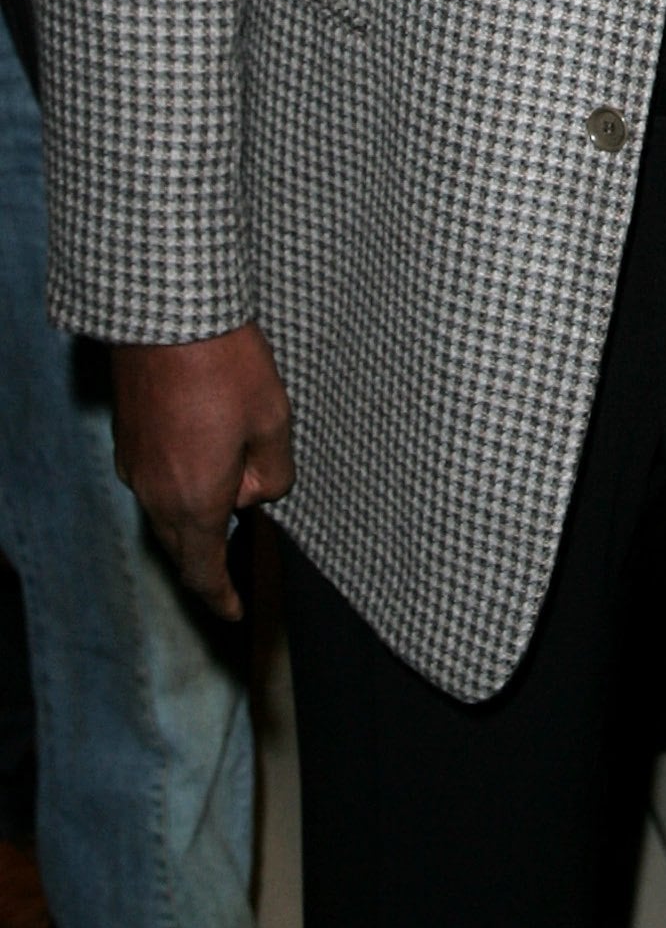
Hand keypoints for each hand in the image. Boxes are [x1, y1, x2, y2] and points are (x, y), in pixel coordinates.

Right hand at [110, 323, 295, 619]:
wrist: (166, 315)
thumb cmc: (226, 366)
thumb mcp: (274, 421)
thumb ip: (274, 471)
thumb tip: (261, 492)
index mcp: (195, 501)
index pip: (203, 570)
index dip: (219, 596)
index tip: (235, 612)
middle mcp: (155, 493)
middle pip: (183, 543)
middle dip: (212, 550)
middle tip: (240, 551)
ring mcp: (135, 465)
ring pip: (168, 508)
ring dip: (199, 507)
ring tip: (235, 475)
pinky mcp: (128, 437)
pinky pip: (156, 478)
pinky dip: (181, 481)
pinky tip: (205, 450)